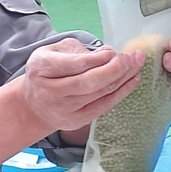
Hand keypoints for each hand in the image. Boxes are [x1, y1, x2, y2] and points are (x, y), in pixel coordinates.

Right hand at [21, 39, 145, 134]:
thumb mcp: (53, 52)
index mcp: (42, 68)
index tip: (112, 52)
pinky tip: (132, 80)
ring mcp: (64, 109)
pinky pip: (104, 106)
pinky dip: (121, 93)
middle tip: (131, 58)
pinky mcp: (77, 121)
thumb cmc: (46, 72)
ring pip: (99, 94)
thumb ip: (78, 50)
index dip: (95, 60)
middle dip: (114, 69)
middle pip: (87, 82)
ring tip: (136, 65)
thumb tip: (106, 53)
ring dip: (122, 79)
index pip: (72, 65)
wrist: (34, 105)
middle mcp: (51, 91)